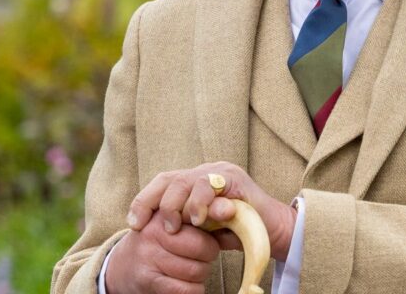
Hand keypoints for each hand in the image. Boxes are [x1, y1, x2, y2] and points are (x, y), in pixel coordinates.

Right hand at [106, 209, 220, 293]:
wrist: (125, 266)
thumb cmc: (160, 242)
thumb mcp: (173, 223)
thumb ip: (199, 216)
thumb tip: (230, 210)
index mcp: (162, 213)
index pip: (197, 216)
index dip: (214, 222)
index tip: (222, 224)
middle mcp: (153, 233)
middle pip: (202, 247)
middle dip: (209, 254)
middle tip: (203, 254)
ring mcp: (149, 257)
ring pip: (196, 271)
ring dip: (202, 274)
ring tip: (193, 268)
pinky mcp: (149, 280)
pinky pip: (186, 290)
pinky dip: (195, 290)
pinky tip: (190, 284)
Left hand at [127, 162, 296, 261]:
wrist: (272, 232)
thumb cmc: (236, 232)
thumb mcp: (202, 230)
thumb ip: (184, 224)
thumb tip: (154, 228)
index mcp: (193, 182)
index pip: (162, 183)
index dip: (144, 201)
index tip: (134, 224)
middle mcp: (204, 172)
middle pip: (169, 179)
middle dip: (155, 202)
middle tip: (161, 227)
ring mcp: (220, 172)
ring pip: (187, 180)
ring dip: (179, 206)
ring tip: (179, 227)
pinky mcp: (236, 178)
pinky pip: (211, 184)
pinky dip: (201, 203)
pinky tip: (199, 220)